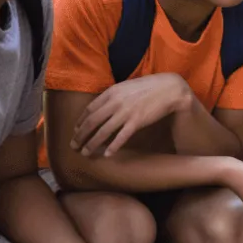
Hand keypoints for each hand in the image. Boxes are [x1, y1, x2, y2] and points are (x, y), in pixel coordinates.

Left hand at [75, 73, 193, 157]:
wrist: (169, 88)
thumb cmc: (148, 87)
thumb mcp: (126, 87)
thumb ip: (113, 96)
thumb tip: (102, 106)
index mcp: (111, 92)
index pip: (89, 110)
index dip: (80, 122)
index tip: (75, 131)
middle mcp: (115, 103)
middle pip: (92, 122)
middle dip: (80, 136)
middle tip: (73, 146)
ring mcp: (126, 113)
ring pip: (103, 132)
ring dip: (92, 144)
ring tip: (85, 153)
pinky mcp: (137, 122)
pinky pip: (121, 137)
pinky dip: (113, 146)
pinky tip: (107, 154)